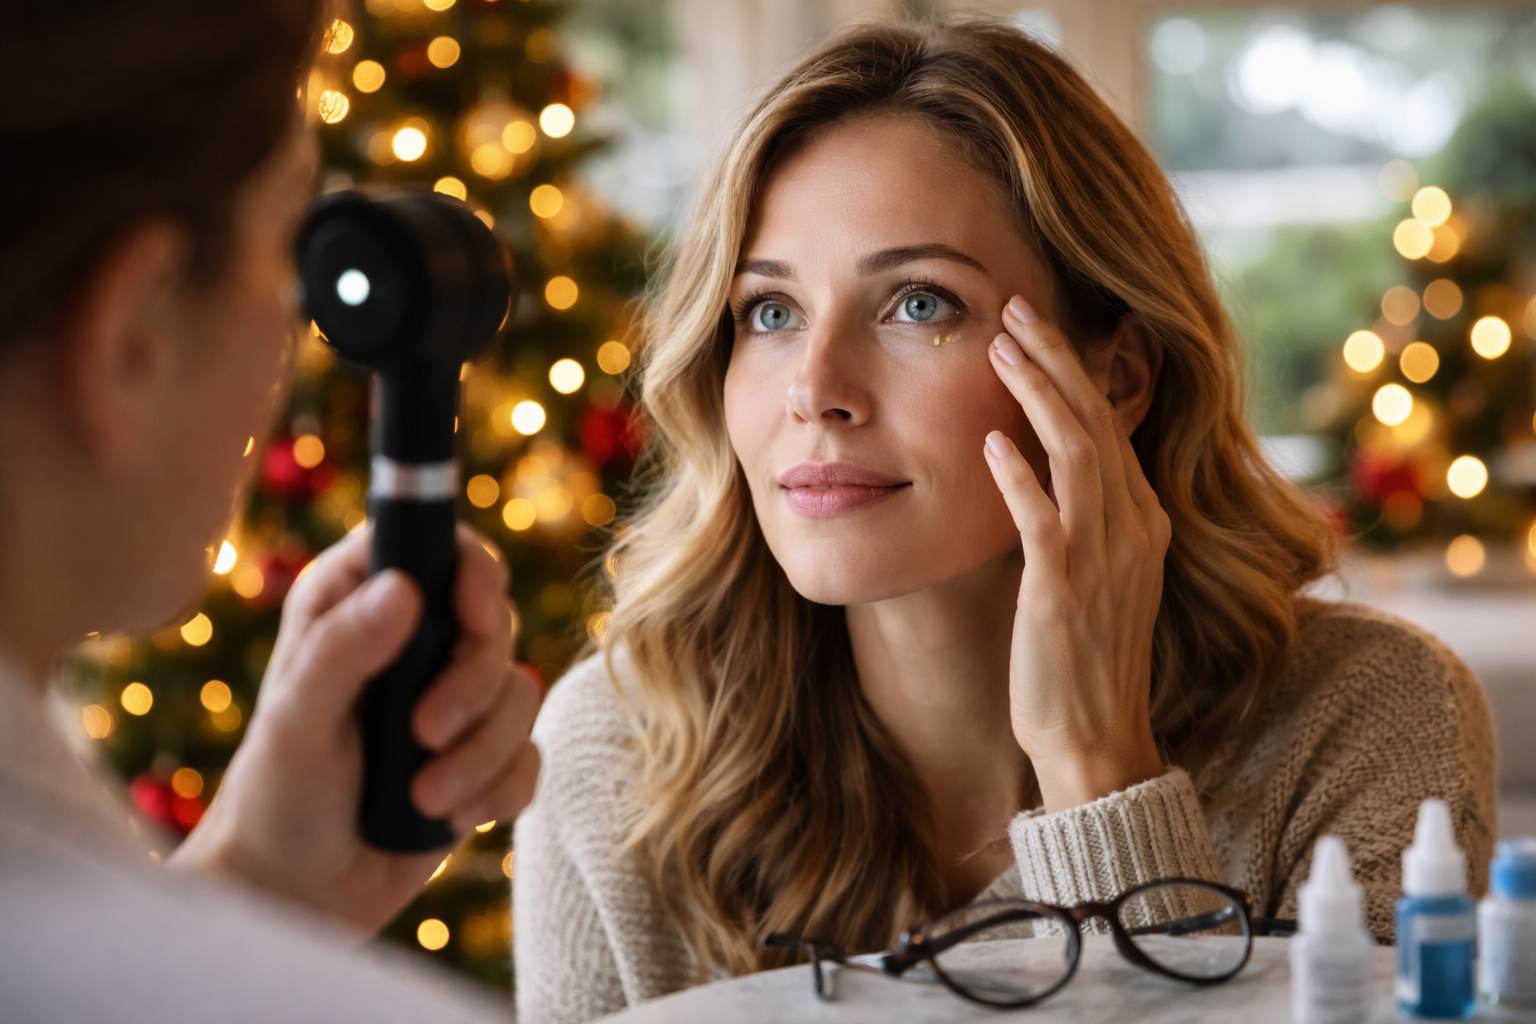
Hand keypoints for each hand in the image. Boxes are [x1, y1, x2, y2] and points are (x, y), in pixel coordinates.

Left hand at [171, 524, 541, 931]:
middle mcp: (413, 639)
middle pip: (495, 622)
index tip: (473, 618)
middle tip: (424, 732)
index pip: (439, 546)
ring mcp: (454, 697)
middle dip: (472, 684)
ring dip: (481, 752)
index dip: (472, 571)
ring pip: (520, 693)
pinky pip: (529, 754)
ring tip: (426, 797)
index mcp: (357, 602)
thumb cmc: (278, 794)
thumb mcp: (298, 719)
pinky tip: (452, 816)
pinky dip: (499, 789)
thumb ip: (343, 649)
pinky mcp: (483, 754)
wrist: (296, 890)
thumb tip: (405, 589)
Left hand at [983, 295, 1167, 812]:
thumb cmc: (1082, 661)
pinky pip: (1044, 518)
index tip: (1035, 327)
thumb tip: (1038, 465)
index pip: (1109, 424)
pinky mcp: (1063, 589)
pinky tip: (990, 443)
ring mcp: (1103, 557)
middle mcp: (1134, 528)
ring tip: (999, 346)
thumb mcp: (1095, 576)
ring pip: (1077, 451)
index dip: (1073, 369)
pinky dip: (1018, 477)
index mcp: (1143, 521)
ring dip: (1038, 393)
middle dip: (1056, 357)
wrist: (1093, 739)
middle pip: (1097, 419)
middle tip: (1015, 306)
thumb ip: (1080, 518)